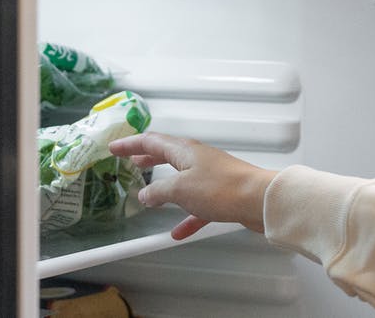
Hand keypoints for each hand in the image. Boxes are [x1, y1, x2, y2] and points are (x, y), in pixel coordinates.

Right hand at [108, 132, 277, 238]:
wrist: (260, 200)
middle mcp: (198, 159)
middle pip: (167, 155)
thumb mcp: (180, 189)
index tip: (114, 147)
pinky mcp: (222, 194)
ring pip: (181, 179)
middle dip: (147, 158)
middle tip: (131, 161)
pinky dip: (186, 216)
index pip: (151, 141)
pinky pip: (198, 205)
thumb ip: (158, 192)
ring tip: (149, 194)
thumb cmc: (222, 188)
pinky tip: (178, 232)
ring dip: (164, 186)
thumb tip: (144, 194)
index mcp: (185, 150)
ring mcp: (211, 175)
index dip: (130, 144)